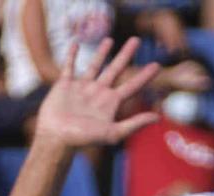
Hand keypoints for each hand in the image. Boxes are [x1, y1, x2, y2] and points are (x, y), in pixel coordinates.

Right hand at [31, 38, 160, 150]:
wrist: (56, 138)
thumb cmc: (82, 139)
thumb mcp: (112, 133)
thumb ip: (134, 124)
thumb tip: (157, 118)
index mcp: (110, 103)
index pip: (132, 85)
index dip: (145, 76)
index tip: (157, 65)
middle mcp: (98, 93)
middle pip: (116, 69)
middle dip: (126, 55)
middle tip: (136, 40)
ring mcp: (81, 88)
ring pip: (94, 65)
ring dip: (102, 53)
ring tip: (109, 40)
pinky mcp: (64, 85)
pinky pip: (69, 67)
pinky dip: (71, 55)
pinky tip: (75, 44)